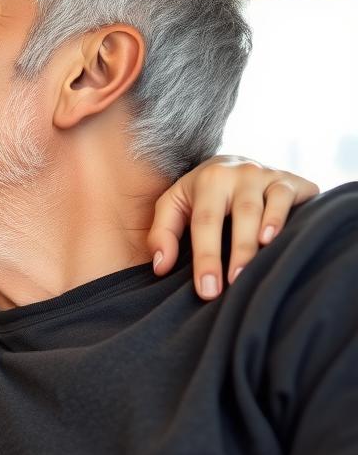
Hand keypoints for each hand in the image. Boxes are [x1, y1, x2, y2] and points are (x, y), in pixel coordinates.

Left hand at [148, 156, 318, 298]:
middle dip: (239, 252)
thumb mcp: (173, 205)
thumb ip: (162, 233)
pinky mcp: (294, 181)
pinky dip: (287, 217)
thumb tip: (161, 267)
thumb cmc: (200, 194)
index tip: (207, 291)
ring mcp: (269, 174)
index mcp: (209, 180)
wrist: (234, 164)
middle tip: (235, 285)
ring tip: (258, 265)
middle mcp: (241, 173)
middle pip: (242, 214)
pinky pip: (293, 197)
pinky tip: (279, 240)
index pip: (205, 222)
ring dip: (266, 234)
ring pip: (270, 205)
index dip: (206, 258)